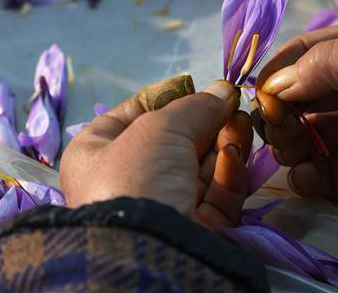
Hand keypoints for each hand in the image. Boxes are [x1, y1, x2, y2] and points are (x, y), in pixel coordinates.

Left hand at [60, 81, 254, 230]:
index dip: (165, 99)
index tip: (195, 87)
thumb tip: (223, 90)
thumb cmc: (136, 176)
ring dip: (223, 141)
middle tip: (231, 103)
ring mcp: (161, 208)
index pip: (132, 116)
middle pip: (174, 141)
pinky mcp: (195, 229)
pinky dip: (229, 172)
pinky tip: (236, 152)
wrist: (150, 249)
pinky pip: (215, 195)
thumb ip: (194, 106)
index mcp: (96, 155)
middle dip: (205, 122)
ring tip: (241, 122)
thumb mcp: (159, 127)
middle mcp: (125, 181)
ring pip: (200, 167)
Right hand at [255, 21, 337, 212]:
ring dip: (290, 140)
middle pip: (304, 94)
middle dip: (282, 107)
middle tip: (273, 124)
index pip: (310, 51)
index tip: (257, 88)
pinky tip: (306, 177)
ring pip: (310, 134)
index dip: (280, 67)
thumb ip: (330, 64)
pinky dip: (309, 176)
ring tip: (289, 149)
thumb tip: (276, 83)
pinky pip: (329, 173)